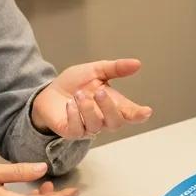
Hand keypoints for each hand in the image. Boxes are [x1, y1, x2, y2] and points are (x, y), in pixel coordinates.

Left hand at [31, 58, 152, 138]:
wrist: (49, 92)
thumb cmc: (75, 84)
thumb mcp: (96, 71)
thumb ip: (116, 68)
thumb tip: (137, 64)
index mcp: (113, 104)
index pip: (130, 113)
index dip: (139, 114)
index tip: (146, 111)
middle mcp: (103, 119)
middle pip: (115, 123)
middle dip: (109, 107)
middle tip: (100, 92)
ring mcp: (88, 128)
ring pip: (95, 126)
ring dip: (87, 108)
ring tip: (78, 94)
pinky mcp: (71, 132)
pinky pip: (77, 129)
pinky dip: (74, 115)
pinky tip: (69, 104)